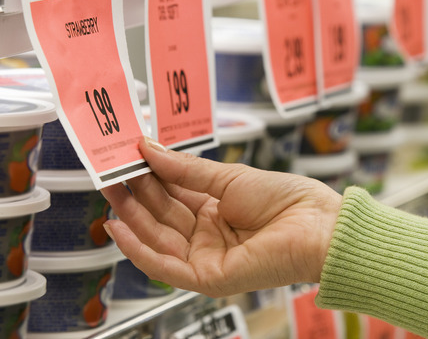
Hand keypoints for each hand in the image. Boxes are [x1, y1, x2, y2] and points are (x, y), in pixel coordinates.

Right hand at [101, 137, 341, 297]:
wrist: (318, 225)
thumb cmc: (288, 200)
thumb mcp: (229, 177)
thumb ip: (185, 169)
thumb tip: (149, 150)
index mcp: (216, 210)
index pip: (172, 193)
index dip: (148, 176)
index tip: (126, 156)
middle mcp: (208, 235)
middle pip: (161, 215)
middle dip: (134, 193)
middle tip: (109, 170)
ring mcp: (207, 257)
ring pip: (158, 238)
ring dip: (131, 216)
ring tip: (109, 189)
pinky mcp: (209, 277)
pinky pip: (165, 267)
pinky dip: (139, 249)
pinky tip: (119, 228)